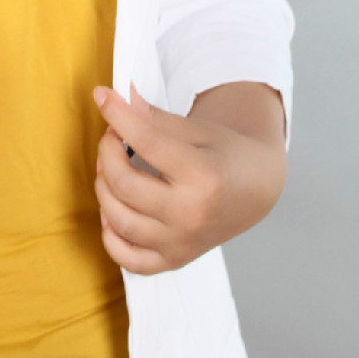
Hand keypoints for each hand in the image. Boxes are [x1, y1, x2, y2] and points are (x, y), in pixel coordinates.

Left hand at [91, 82, 285, 275]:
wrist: (255, 190)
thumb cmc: (227, 155)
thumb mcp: (198, 129)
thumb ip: (155, 119)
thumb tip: (117, 99)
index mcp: (204, 177)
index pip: (146, 142)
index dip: (118, 115)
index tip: (103, 97)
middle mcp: (192, 215)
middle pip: (125, 184)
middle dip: (107, 151)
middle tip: (112, 136)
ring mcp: (181, 243)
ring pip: (119, 219)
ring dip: (103, 186)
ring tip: (111, 167)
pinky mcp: (174, 260)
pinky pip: (128, 259)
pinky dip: (110, 235)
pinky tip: (114, 208)